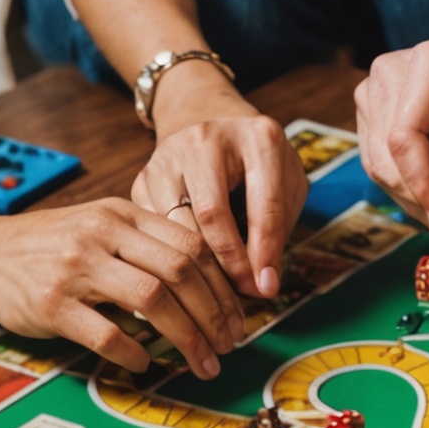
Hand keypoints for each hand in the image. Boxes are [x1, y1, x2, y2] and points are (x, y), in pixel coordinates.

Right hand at [0, 199, 244, 379]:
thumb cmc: (53, 246)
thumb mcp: (103, 227)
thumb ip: (150, 246)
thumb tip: (213, 288)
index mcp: (122, 214)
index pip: (192, 247)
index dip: (224, 287)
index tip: (238, 318)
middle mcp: (102, 234)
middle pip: (180, 273)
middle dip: (214, 315)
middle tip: (228, 345)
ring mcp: (76, 268)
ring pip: (152, 301)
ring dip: (186, 338)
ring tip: (202, 363)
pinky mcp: (52, 304)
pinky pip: (107, 334)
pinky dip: (135, 354)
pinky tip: (145, 364)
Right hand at [130, 71, 307, 298]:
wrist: (216, 130)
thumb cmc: (260, 167)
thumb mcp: (285, 189)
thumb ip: (276, 231)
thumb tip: (261, 285)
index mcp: (258, 139)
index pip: (262, 205)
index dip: (265, 253)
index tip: (267, 289)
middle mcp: (207, 140)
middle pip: (212, 214)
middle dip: (228, 264)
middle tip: (240, 297)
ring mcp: (168, 156)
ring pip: (176, 225)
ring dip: (197, 268)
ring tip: (216, 294)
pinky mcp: (143, 177)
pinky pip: (154, 229)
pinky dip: (171, 258)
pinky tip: (188, 279)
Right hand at [355, 12, 428, 238]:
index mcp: (427, 65)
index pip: (404, 138)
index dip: (423, 187)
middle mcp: (388, 75)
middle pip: (388, 160)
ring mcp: (374, 93)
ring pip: (383, 169)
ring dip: (426, 195)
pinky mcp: (374, 112)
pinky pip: (388, 164)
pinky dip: (422, 183)